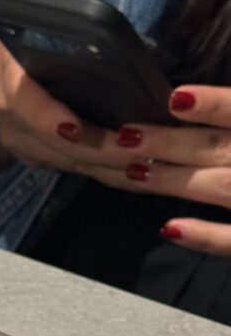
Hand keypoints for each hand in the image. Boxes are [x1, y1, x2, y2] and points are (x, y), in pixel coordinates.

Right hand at [0, 35, 132, 174]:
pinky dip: (108, 172)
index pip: (24, 104)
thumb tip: (127, 46)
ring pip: (70, 164)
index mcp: (11, 82)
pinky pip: (74, 170)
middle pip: (57, 146)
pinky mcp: (38, 161)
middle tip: (142, 151)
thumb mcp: (43, 33)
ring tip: (150, 167)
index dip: (48, 119)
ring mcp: (23, 148)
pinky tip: (140, 173)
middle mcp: (12, 123)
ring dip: (111, 169)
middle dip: (101, 152)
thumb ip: (71, 41)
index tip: (74, 129)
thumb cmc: (32, 44)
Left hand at [83, 86, 230, 257]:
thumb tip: (192, 101)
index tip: (174, 99)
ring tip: (131, 171)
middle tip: (120, 136)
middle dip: (164, 143)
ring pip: (214, 187)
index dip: (213, 104)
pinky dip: (202, 236)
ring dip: (170, 179)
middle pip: (209, 148)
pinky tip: (167, 228)